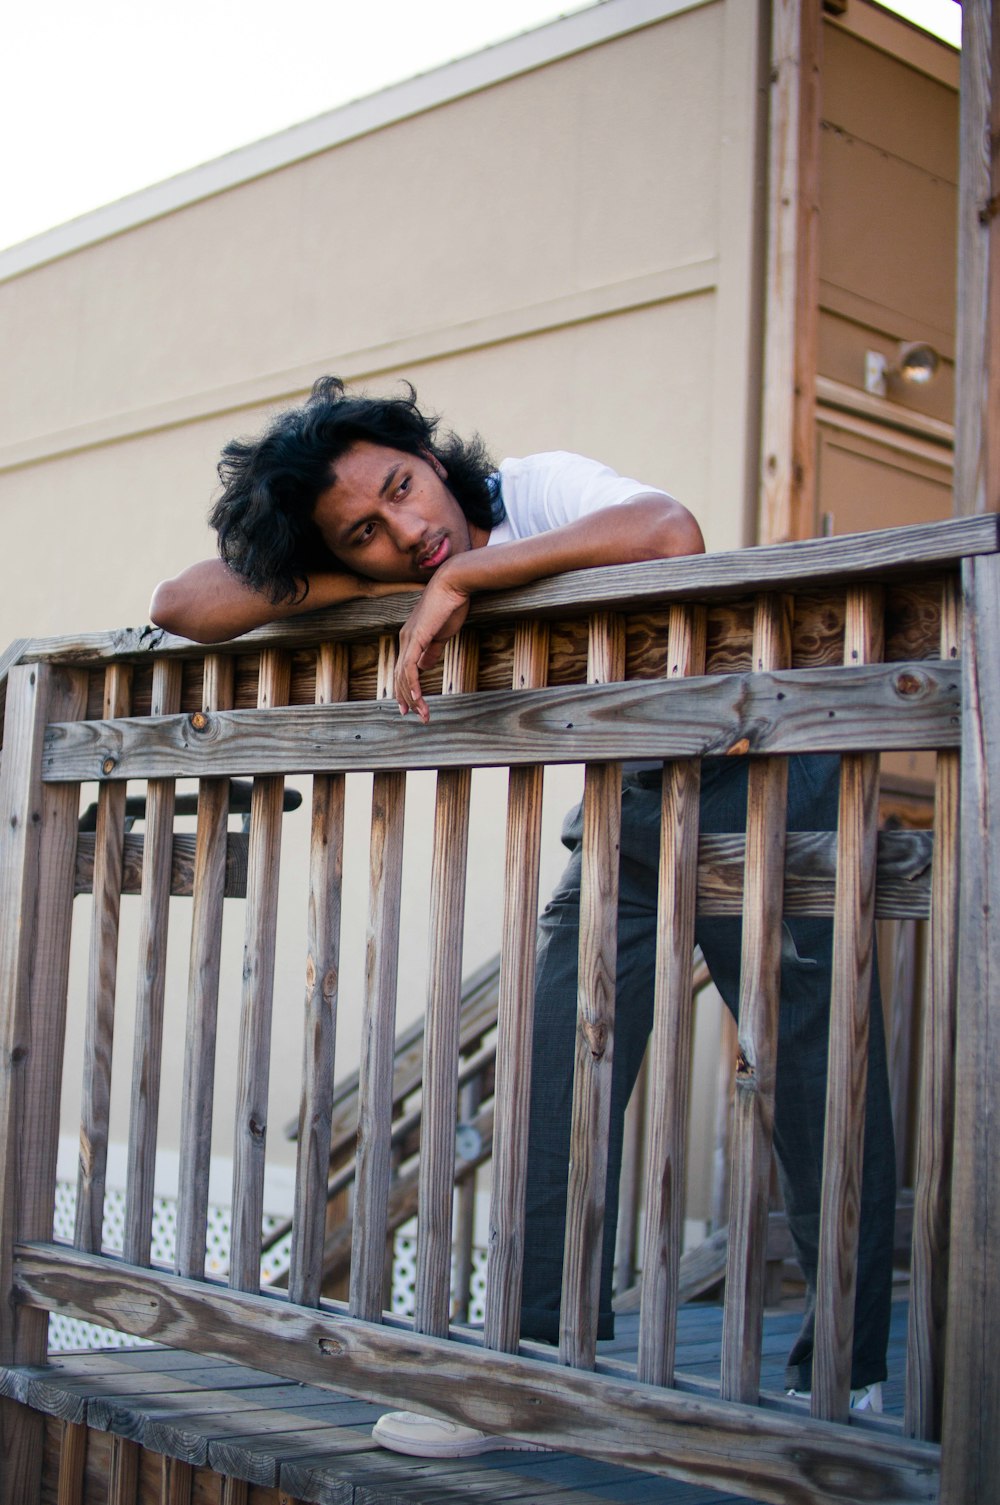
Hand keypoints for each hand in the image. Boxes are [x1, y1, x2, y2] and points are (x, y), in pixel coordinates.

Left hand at [394, 572, 469, 721]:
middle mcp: (404, 640)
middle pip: (400, 676)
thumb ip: (432, 651)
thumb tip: (424, 667)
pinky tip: (418, 698)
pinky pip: (410, 667)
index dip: (406, 690)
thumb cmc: (451, 605)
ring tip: (422, 713)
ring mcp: (408, 639)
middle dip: (407, 699)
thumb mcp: (442, 634)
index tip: (412, 706)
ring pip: (403, 676)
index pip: (403, 670)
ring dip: (413, 697)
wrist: (454, 584)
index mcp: (410, 639)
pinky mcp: (416, 638)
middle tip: (414, 716)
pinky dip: (413, 685)